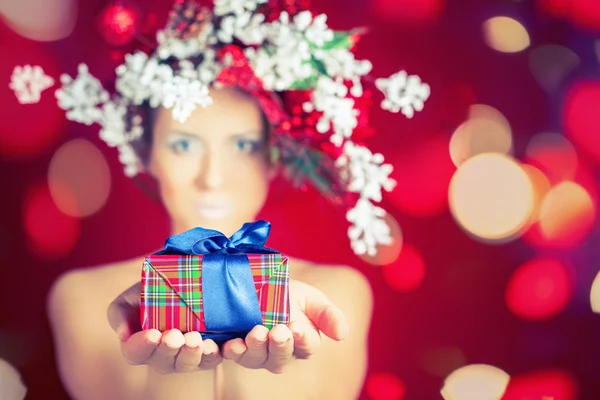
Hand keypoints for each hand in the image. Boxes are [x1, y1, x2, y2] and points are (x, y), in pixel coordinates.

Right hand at [107, 282, 222, 373]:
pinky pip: (211, 359)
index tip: (152, 334)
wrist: (180, 284)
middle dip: (169, 349)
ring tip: (195, 339)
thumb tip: (123, 335)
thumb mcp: (130, 297)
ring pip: (187, 363)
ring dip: (191, 353)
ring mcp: (185, 356)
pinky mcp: (207, 353)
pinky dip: (213, 354)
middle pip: (163, 361)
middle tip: (175, 335)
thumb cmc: (150, 292)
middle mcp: (162, 356)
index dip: (143, 346)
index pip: (136, 353)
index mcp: (139, 346)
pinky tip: (213, 345)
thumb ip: (120, 314)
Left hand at [221, 279, 348, 373]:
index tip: (297, 328)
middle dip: (279, 346)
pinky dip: (227, 352)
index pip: (306, 347)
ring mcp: (255, 352)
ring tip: (255, 333)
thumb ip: (328, 315)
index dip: (303, 340)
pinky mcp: (234, 347)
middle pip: (280, 358)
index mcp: (302, 342)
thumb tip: (343, 334)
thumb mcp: (312, 299)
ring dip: (255, 349)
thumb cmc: (290, 294)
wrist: (258, 282)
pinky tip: (226, 345)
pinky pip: (229, 356)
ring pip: (256, 359)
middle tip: (278, 331)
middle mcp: (279, 353)